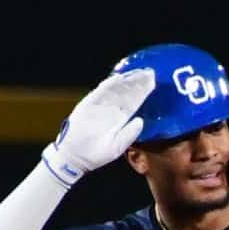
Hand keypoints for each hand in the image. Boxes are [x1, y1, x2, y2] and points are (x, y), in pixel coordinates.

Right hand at [42, 68, 153, 187]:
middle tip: (149, 72)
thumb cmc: (96, 154)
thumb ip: (129, 134)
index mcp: (119, 119)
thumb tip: (141, 121)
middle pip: (127, 93)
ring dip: (126, 81)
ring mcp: (99, 106)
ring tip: (138, 72)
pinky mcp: (88, 105)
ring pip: (115, 90)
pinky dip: (108, 85)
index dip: (143, 93)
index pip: (134, 103)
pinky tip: (118, 78)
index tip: (153, 83)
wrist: (75, 157)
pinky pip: (100, 93)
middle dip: (138, 83)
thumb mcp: (117, 146)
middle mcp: (111, 110)